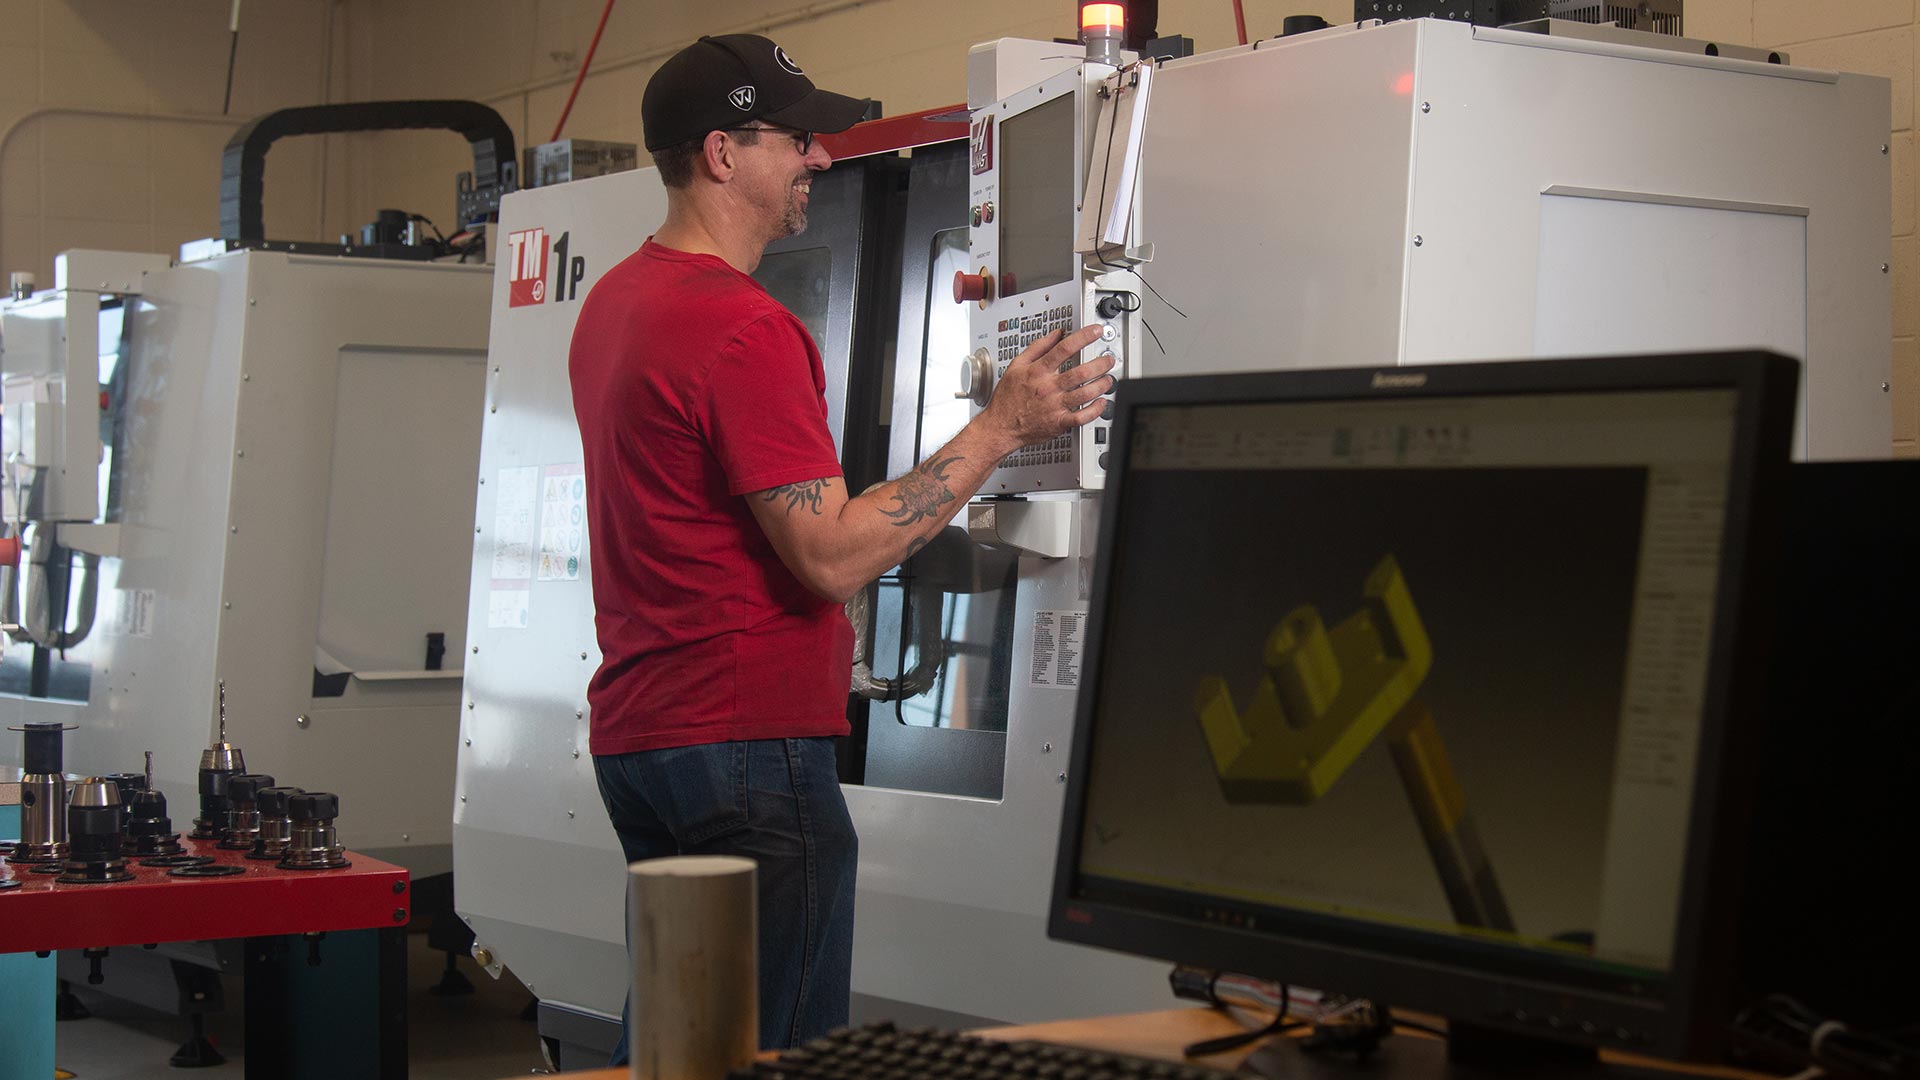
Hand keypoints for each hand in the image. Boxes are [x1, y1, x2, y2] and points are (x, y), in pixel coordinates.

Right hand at [979, 325, 1115, 451]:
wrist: (1000, 426)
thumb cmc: (1007, 398)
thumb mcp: (1016, 366)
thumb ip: (1037, 348)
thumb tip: (1055, 334)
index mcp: (1038, 372)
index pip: (1064, 349)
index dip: (1084, 337)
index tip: (1095, 332)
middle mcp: (1049, 388)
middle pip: (1080, 372)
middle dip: (1100, 364)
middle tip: (1108, 359)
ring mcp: (1055, 406)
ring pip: (1085, 393)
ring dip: (1101, 385)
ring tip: (1108, 379)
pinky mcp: (1059, 423)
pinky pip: (1082, 417)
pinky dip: (1095, 410)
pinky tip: (1101, 403)